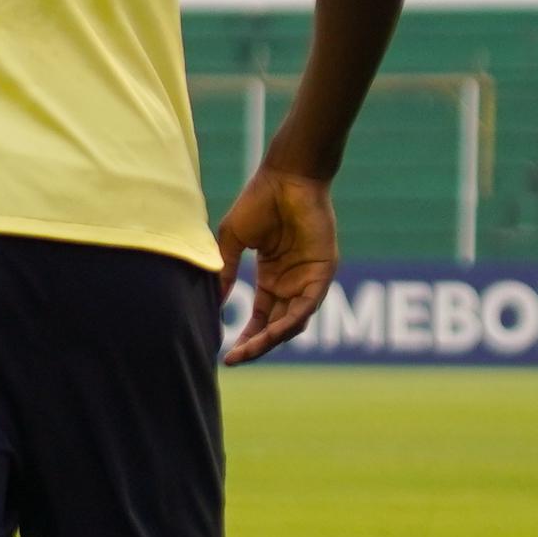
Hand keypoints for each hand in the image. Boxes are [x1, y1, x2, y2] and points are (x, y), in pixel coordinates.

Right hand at [214, 162, 337, 363]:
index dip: (246, 337)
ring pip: (293, 322)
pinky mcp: (322, 272)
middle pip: (277, 326)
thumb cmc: (260, 200)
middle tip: (234, 360)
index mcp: (273, 276)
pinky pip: (307, 306)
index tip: (226, 355)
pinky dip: (290, 322)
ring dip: (271, 340)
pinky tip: (271, 334)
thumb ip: (225, 272)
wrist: (286, 176)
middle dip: (256, 345)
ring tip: (247, 351)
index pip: (262, 317)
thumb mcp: (233, 241)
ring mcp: (309, 278)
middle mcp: (293, 282)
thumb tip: (215, 304)